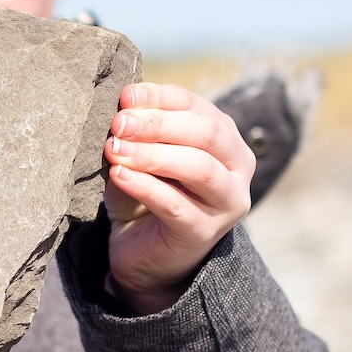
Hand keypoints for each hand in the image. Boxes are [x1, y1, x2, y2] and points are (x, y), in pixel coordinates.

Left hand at [102, 83, 254, 313]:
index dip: (160, 97)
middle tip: (119, 123)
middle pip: (207, 133)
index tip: (125, 96)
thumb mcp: (141, 155)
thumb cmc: (146, 194)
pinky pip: (176, 205)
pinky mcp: (204, 232)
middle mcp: (236, 168)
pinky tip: (119, 175)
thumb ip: (137, 133)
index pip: (196, 106)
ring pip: (199, 168)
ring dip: (153, 155)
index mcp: (224, 138)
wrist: (144, 255)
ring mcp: (226, 203)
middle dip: (159, 124)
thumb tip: (122, 108)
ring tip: (115, 149)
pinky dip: (145, 186)